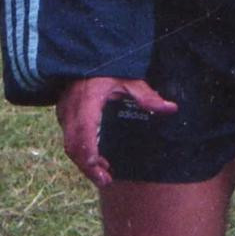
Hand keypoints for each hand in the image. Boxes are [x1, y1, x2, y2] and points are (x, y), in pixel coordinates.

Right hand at [55, 76, 177, 188]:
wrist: (85, 54)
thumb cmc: (108, 68)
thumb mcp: (129, 80)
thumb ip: (147, 96)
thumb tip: (171, 108)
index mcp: (87, 101)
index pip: (84, 132)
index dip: (89, 153)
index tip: (99, 168)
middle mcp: (71, 109)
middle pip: (73, 145)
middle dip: (88, 166)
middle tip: (106, 181)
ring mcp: (64, 111)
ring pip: (70, 145)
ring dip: (85, 161)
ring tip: (104, 173)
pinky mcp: (63, 113)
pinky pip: (69, 138)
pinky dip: (81, 152)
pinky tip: (97, 159)